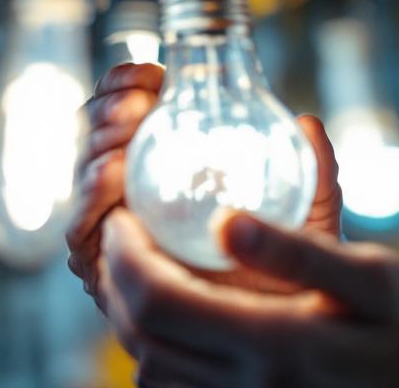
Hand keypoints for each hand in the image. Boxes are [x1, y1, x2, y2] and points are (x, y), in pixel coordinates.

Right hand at [66, 62, 344, 310]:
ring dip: (100, 139)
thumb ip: (315, 171)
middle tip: (139, 98)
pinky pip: (84, 228)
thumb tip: (310, 123)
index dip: (133, 82)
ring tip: (129, 123)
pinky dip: (92, 194)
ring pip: (86, 170)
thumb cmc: (288, 262)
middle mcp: (137, 189)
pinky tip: (115, 174)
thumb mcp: (308, 212)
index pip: (136, 108)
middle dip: (110, 105)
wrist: (276, 326)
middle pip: (102, 134)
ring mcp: (116, 226)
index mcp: (174, 161)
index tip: (154, 72)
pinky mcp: (103, 266)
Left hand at [100, 208, 398, 387]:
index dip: (127, 256)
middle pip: (141, 336)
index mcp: (273, 343)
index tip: (125, 215)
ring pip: (149, 370)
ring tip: (138, 267)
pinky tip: (171, 316)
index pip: (160, 302)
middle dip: (116, 279)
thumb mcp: (371, 274)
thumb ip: (297, 249)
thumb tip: (225, 221)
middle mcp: (248, 385)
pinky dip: (155, 351)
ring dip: (128, 316)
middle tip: (123, 233)